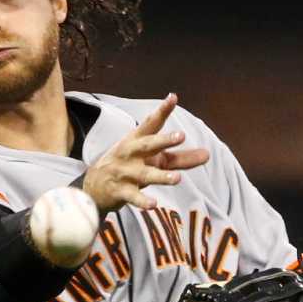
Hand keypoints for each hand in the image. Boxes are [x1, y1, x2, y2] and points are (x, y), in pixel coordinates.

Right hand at [80, 93, 210, 213]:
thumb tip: (208, 155)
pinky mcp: (121, 191)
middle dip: (163, 140)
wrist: (95, 186)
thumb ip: (181, 159)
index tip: (173, 98)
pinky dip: (142, 200)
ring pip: (144, 174)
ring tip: (177, 179)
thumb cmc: (129, 167)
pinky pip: (133, 197)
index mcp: (137, 140)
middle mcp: (130, 153)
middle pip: (148, 145)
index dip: (162, 111)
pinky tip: (153, 204)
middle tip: (181, 135)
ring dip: (161, 176)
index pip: (151, 123)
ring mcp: (125, 172)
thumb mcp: (153, 160)